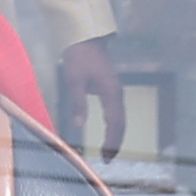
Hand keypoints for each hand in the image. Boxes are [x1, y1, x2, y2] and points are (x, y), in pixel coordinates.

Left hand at [51, 35, 125, 158]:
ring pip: (120, 118)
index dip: (111, 141)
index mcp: (111, 92)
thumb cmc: (79, 56)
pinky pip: (116, 111)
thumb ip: (78, 103)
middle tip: (107, 159)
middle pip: (121, 123)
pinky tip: (109, 132)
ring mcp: (116, 90)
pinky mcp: (111, 88)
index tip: (105, 156)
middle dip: (115, 142)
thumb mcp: (74, 80)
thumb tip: (80, 126)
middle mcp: (117, 93)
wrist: (86, 36)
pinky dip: (114, 125)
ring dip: (116, 135)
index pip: (115, 123)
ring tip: (108, 151)